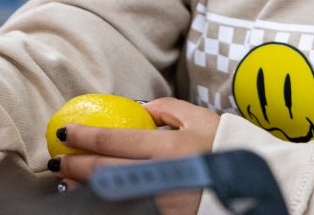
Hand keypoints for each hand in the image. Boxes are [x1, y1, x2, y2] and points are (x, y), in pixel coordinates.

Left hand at [52, 97, 219, 214]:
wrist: (257, 182)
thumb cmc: (228, 146)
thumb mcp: (201, 118)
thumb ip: (168, 109)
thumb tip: (138, 108)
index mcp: (169, 146)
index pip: (113, 140)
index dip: (83, 136)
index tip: (64, 132)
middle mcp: (160, 175)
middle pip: (103, 171)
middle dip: (74, 166)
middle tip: (57, 161)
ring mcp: (160, 201)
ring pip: (109, 195)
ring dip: (83, 188)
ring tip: (69, 181)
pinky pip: (126, 206)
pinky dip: (106, 200)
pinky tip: (96, 196)